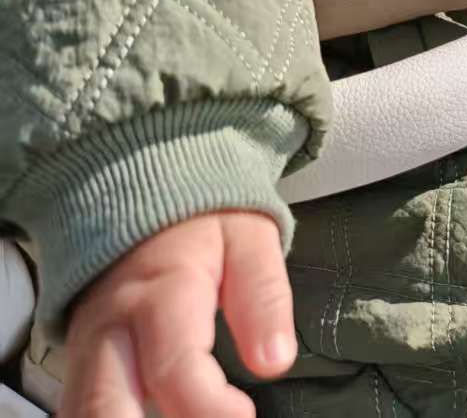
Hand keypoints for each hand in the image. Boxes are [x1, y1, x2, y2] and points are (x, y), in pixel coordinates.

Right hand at [62, 211, 294, 417]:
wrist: (142, 185)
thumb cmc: (200, 218)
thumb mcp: (249, 238)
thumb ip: (263, 298)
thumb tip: (275, 360)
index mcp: (160, 293)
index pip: (175, 370)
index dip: (209, 410)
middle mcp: (111, 330)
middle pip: (104, 412)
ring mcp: (84, 352)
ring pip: (82, 415)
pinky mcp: (76, 367)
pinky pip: (79, 411)